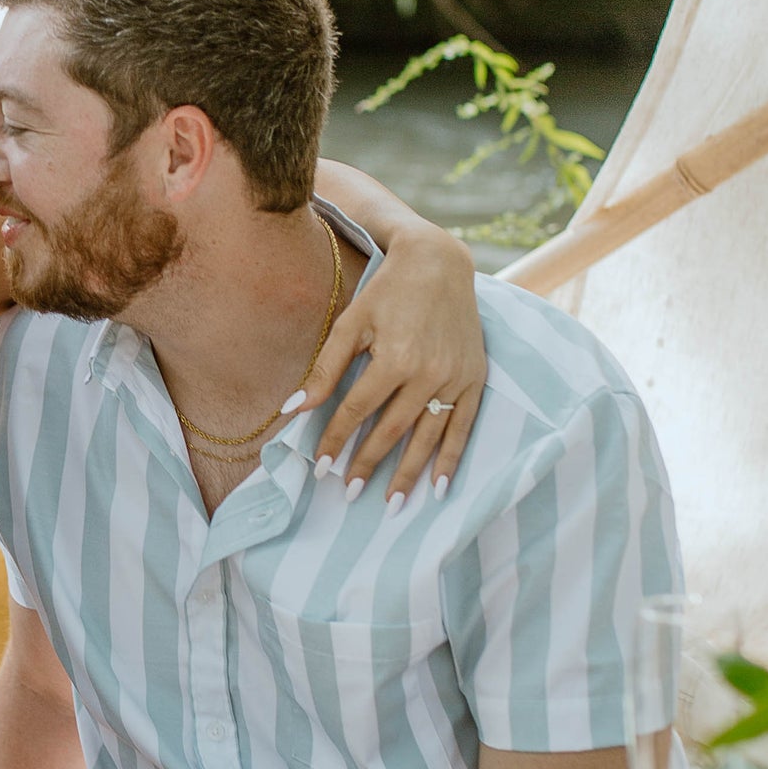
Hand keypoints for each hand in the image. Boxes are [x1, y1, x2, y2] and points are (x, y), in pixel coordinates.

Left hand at [300, 228, 484, 500]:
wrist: (440, 264)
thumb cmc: (388, 291)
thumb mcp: (351, 322)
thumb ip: (325, 368)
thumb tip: (293, 409)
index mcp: (393, 357)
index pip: (357, 411)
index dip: (335, 440)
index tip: (319, 466)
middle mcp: (428, 372)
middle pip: (392, 430)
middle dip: (369, 464)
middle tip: (349, 494)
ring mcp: (455, 378)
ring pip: (428, 436)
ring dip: (409, 473)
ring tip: (391, 504)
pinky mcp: (474, 378)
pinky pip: (463, 427)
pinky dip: (451, 458)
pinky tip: (439, 486)